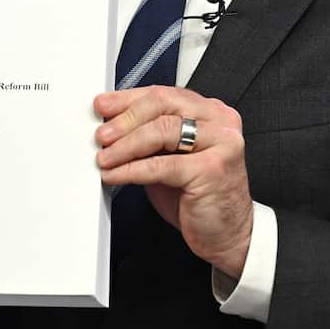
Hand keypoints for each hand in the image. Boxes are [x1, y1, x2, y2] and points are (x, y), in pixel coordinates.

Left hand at [94, 86, 253, 277]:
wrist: (227, 234)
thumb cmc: (199, 196)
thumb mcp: (170, 158)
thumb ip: (149, 139)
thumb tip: (111, 128)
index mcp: (210, 112)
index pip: (164, 94)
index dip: (128, 99)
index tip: (104, 106)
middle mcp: (219, 121)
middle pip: (163, 104)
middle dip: (125, 119)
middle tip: (102, 134)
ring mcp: (220, 143)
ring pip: (161, 131)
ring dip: (125, 145)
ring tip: (105, 158)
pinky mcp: (212, 169)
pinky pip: (161, 165)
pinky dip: (131, 169)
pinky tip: (115, 175)